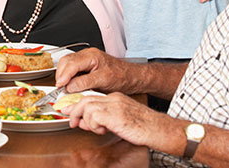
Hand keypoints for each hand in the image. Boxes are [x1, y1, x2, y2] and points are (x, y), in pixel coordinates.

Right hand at [55, 48, 132, 93]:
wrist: (132, 77)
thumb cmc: (122, 76)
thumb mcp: (104, 81)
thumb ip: (85, 82)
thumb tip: (70, 86)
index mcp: (92, 56)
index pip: (72, 64)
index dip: (64, 75)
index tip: (60, 86)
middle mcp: (88, 55)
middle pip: (66, 61)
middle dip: (60, 74)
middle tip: (59, 87)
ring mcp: (86, 59)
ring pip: (67, 63)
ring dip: (63, 75)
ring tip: (62, 86)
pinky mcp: (86, 64)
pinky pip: (72, 67)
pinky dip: (68, 75)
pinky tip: (68, 83)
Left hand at [62, 93, 179, 149]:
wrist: (160, 130)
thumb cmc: (144, 128)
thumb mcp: (120, 122)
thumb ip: (102, 120)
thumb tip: (84, 122)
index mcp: (115, 98)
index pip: (91, 97)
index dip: (77, 105)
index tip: (69, 110)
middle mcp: (113, 99)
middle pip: (85, 99)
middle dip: (73, 110)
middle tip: (70, 120)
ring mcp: (113, 105)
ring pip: (86, 106)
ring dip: (85, 120)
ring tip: (91, 128)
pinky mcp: (113, 114)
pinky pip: (93, 116)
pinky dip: (93, 125)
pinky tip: (102, 130)